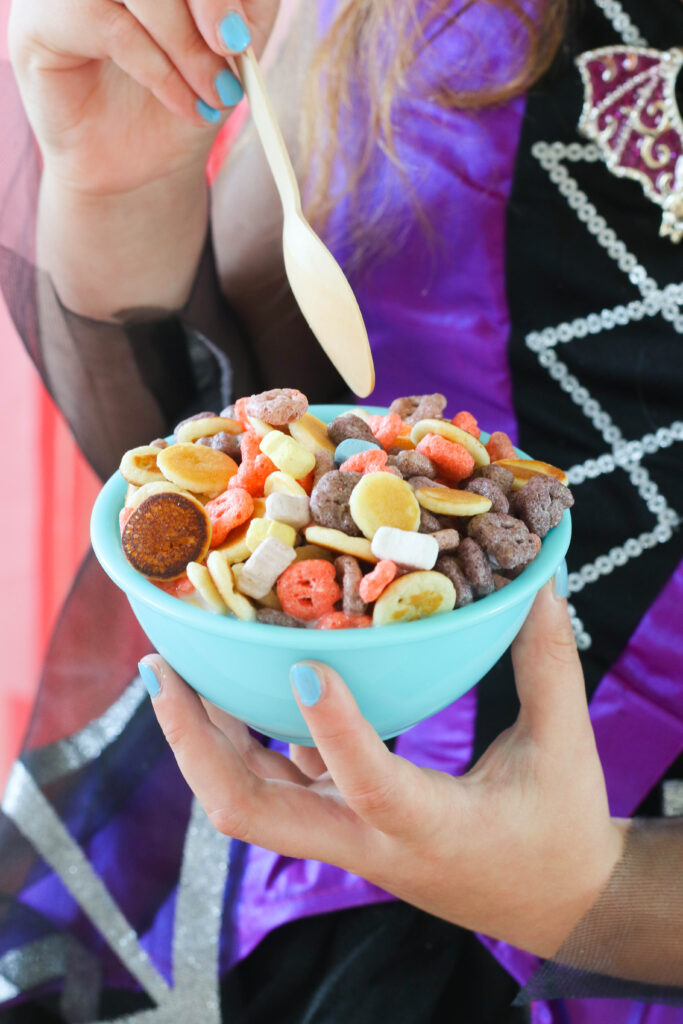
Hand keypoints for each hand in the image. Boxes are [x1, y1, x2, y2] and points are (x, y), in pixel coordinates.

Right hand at [9, 0, 279, 195]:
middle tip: (235, 50)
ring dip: (185, 43)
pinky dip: (158, 69)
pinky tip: (185, 103)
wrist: (133, 170)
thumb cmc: (176, 104)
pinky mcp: (40, 22)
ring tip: (213, 92)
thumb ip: (242, 17)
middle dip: (208, 0)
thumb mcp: (227, 58)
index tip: (244, 30)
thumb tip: (243, 9)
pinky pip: (109, 25)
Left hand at [144, 582, 626, 958]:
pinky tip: (236, 686)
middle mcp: (369, 841)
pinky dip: (246, 738)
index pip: (371, 783)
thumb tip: (540, 580)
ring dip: (204, 737)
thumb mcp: (565, 747)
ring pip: (250, 799)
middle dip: (195, 741)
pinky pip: (277, 783)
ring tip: (173, 668)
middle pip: (252, 811)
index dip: (332, 727)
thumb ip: (548, 661)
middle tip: (162, 667)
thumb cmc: (561, 829)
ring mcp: (346, 836)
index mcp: (430, 828)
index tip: (304, 663)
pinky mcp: (344, 823)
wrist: (551, 902)